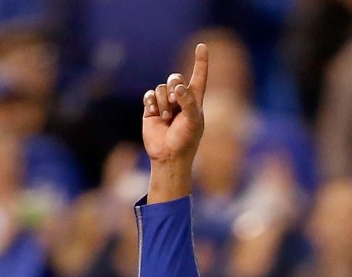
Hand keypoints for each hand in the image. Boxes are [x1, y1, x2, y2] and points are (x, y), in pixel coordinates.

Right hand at [142, 44, 208, 201]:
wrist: (168, 156)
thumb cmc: (186, 140)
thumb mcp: (193, 121)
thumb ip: (189, 102)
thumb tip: (179, 86)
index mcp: (195, 100)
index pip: (199, 77)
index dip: (200, 62)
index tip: (202, 46)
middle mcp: (180, 99)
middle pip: (175, 78)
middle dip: (174, 88)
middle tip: (175, 104)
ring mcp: (165, 103)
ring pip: (161, 88)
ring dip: (163, 103)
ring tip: (166, 118)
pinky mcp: (151, 108)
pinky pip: (149, 95)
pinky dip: (151, 104)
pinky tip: (154, 115)